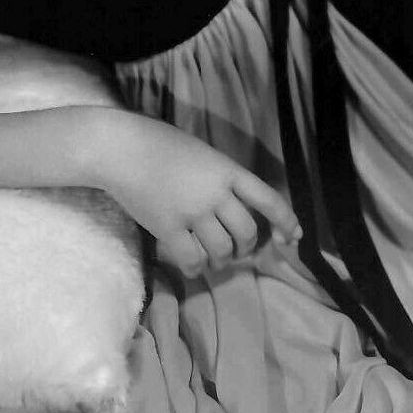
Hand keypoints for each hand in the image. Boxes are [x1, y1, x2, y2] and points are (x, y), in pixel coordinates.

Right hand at [95, 112, 298, 276]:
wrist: (120, 148)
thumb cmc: (159, 144)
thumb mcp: (202, 153)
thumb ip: (220, 177)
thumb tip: (237, 207)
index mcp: (226, 169)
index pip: (268, 198)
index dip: (285, 220)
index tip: (292, 237)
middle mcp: (215, 192)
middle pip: (247, 232)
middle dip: (246, 247)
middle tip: (235, 249)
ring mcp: (193, 212)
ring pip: (223, 251)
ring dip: (221, 260)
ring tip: (212, 258)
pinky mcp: (168, 228)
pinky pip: (193, 260)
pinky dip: (196, 268)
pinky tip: (191, 263)